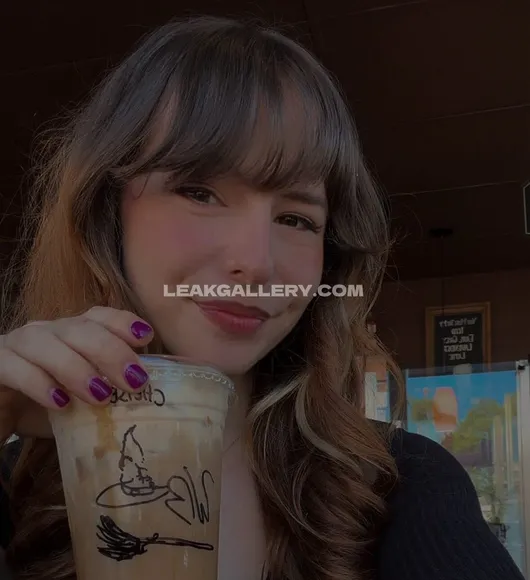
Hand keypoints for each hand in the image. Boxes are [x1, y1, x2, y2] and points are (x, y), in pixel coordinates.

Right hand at [0, 306, 153, 438]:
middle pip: (78, 329)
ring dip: (76, 367)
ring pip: (45, 343)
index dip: (122, 322)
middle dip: (110, 351)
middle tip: (135, 381)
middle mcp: (45, 333)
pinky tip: (59, 403)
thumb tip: (148, 408)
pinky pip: (13, 366)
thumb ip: (107, 397)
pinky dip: (38, 383)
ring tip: (101, 395)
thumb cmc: (40, 409)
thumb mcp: (80, 403)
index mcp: (69, 335)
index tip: (145, 337)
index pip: (97, 317)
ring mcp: (16, 346)